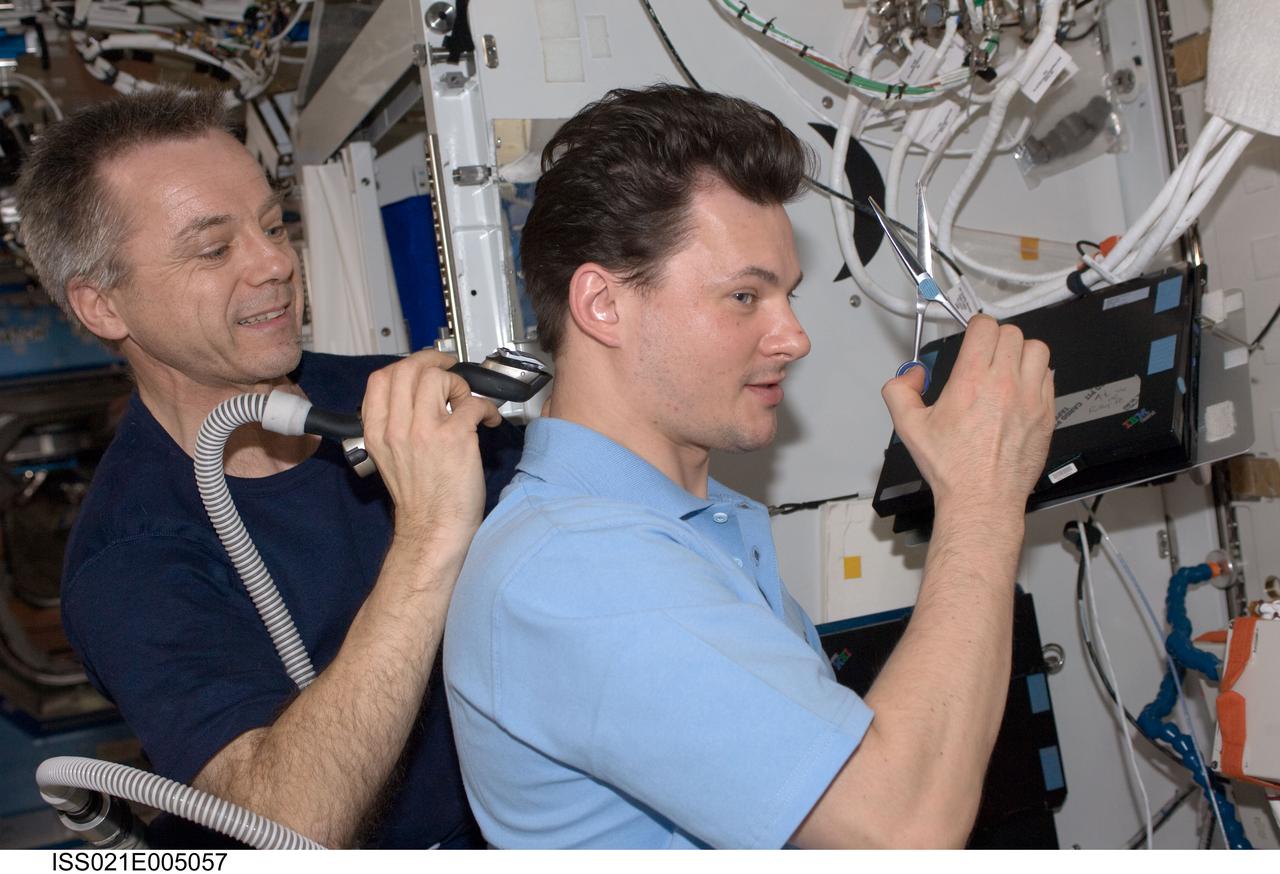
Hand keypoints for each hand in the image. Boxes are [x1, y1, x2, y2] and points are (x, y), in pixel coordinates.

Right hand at [360, 351, 501, 548]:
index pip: (380, 379)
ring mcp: (425, 432)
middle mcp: (397, 429)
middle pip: (408, 370)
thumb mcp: (389, 458)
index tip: (425, 366)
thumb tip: (416, 396)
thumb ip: (395, 425)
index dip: (407, 365)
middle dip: (434, 362)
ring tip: (465, 402)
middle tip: (450, 369)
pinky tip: (488, 421)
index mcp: (378, 432)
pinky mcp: (455, 438)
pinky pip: (472, 403)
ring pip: (437, 378)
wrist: (434, 530)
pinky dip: (486, 408)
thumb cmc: (420, 499)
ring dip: (458, 384)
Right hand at [881, 316, 1054, 516]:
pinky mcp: (1046, 414)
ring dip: (1022, 353)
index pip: (985, 327)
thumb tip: (912, 375)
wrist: (982, 498)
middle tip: (987, 353)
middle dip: (997, 339)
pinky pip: (1050, 377)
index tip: (973, 335)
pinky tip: (1022, 389)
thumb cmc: (953, 468)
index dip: (976, 327)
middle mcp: (1004, 384)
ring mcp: (1030, 398)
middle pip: (1012, 334)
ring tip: (1010, 367)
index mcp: (971, 381)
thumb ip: (899, 392)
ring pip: (1038, 349)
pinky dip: (1037, 376)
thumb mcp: (908, 427)